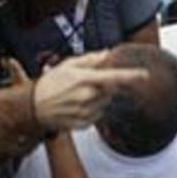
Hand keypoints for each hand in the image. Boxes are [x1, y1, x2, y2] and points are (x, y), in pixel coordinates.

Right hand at [31, 51, 147, 132]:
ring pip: (104, 103)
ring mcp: (86, 112)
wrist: (32, 107)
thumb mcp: (68, 65)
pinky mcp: (83, 124)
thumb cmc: (49, 83)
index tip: (144, 75)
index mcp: (85, 80)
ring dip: (98, 97)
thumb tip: (107, 54)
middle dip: (105, 85)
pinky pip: (97, 115)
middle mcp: (88, 97)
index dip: (131, 76)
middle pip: (110, 90)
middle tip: (87, 82)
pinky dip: (92, 109)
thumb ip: (91, 59)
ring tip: (78, 94)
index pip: (114, 77)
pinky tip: (77, 105)